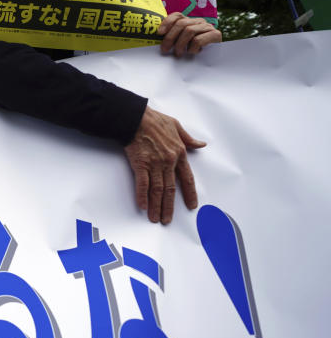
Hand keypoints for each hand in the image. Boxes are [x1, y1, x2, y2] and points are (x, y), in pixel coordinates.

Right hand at [124, 106, 205, 223]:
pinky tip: (143, 206)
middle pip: (170, 189)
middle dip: (169, 207)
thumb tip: (201, 144)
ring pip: (157, 190)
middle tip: (168, 220)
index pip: (187, 179)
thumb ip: (188, 139)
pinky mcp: (140, 164)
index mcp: (179, 153)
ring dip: (157, 206)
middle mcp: (169, 162)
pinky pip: (142, 184)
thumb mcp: (177, 126)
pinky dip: (142, 196)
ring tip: (156, 218)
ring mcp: (154, 164)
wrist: (136, 118)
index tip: (191, 205)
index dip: (189, 194)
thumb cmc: (155, 120)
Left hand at [156, 12, 221, 57]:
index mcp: (190, 21)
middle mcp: (199, 21)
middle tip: (165, 49)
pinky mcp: (215, 34)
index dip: (167, 22)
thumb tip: (158, 42)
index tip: (159, 33)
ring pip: (189, 31)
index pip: (177, 16)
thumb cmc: (194, 51)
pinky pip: (198, 39)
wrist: (215, 58)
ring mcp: (208, 27)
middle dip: (170, 37)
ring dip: (180, 44)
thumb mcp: (182, 44)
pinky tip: (192, 53)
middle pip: (181, 24)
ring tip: (178, 54)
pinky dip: (192, 48)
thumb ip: (173, 39)